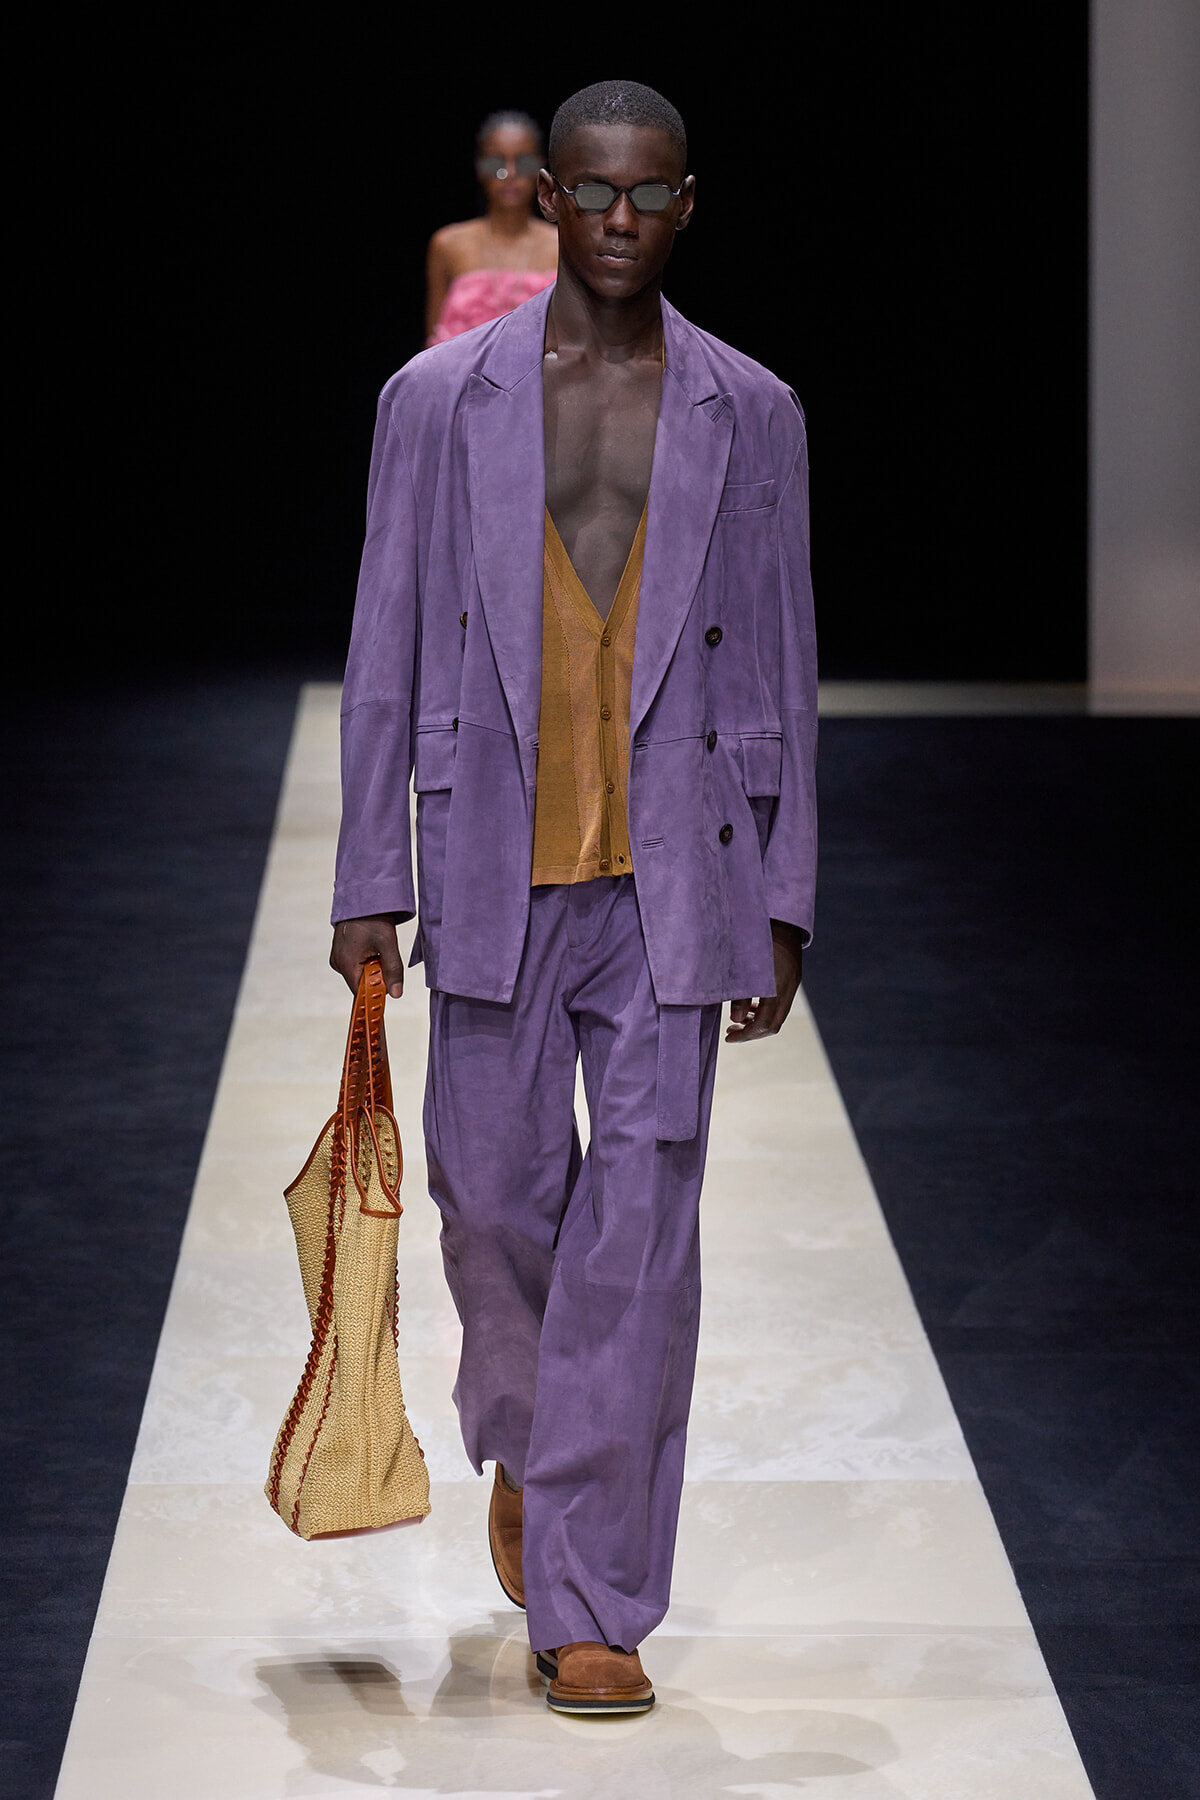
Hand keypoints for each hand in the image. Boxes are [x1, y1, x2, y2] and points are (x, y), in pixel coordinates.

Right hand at [330, 915, 404, 998]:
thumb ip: (393, 970)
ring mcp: (338, 957)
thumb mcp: (388, 943)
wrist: (363, 897)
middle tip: (385, 957)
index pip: (360, 992)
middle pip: (360, 983)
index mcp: (345, 963)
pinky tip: (372, 947)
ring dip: (372, 967)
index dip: (376, 992)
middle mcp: (338, 963)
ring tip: (377, 948)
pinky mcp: (341, 952)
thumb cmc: (373, 917)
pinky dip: (367, 961)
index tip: (389, 986)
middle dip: (376, 976)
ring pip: (359, 973)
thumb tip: (396, 994)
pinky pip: (356, 964)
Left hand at [725, 919, 804, 1042]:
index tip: (728, 1037)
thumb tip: (736, 1020)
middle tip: (731, 1033)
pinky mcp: (792, 976)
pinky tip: (750, 1006)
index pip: (765, 1023)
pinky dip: (765, 1010)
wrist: (779, 914)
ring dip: (758, 1022)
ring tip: (737, 1022)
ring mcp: (792, 982)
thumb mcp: (741, 964)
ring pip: (778, 1015)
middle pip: (773, 1024)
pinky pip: (780, 1003)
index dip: (746, 1035)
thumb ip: (739, 994)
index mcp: (776, 986)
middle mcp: (788, 986)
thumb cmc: (755, 936)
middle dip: (752, 1033)